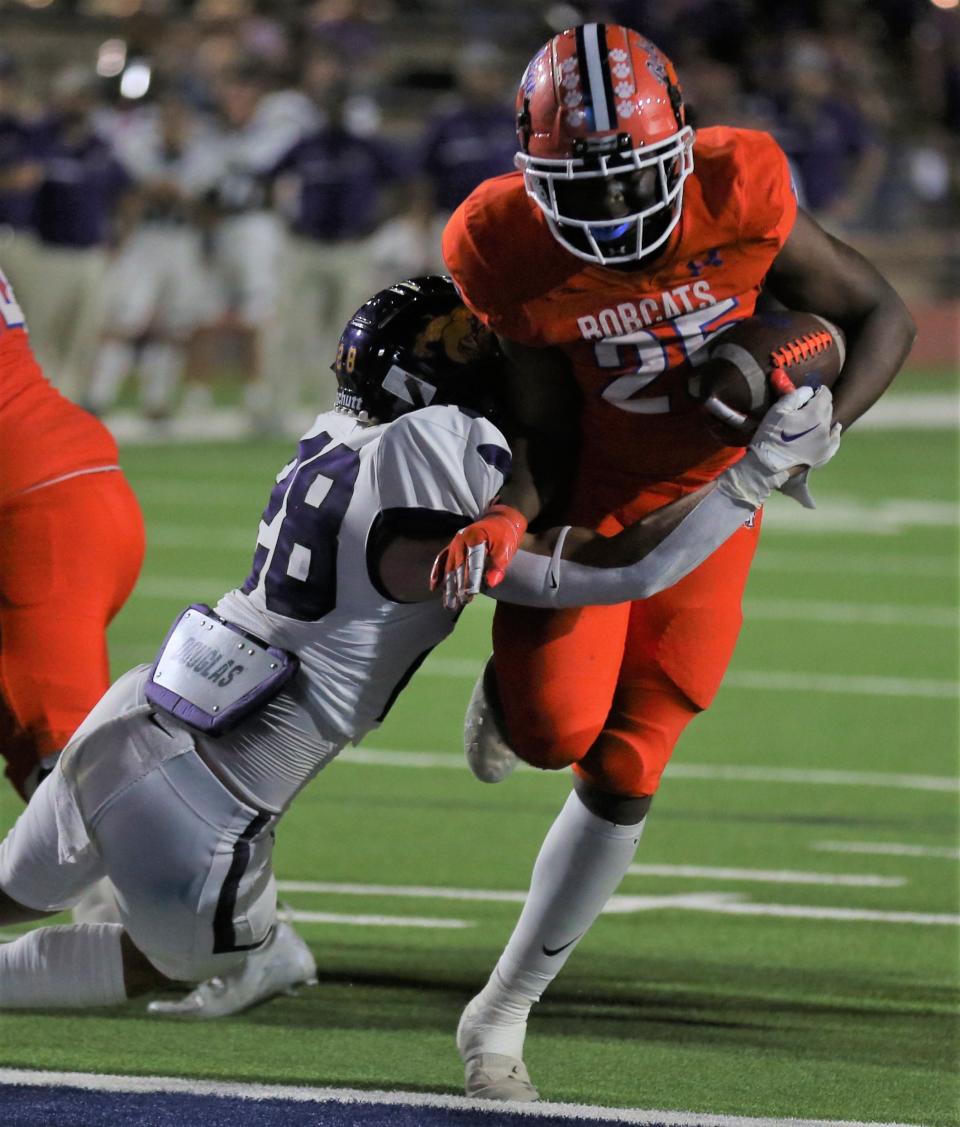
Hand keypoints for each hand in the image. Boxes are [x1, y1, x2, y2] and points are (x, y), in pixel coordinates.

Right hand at [430, 503, 527, 610]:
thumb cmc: (504, 535)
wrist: (499, 520)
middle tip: (462, 602)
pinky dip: (437, 574)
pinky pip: (441, 560)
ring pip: (449, 567)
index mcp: (475, 537)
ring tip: (449, 603)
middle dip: (459, 587)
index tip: (471, 595)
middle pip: (459, 567)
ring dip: (448, 586)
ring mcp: (454, 543)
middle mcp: (460, 540)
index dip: (472, 579)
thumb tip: (491, 583)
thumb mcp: (507, 548)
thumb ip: (499, 565)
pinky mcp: (452, 547)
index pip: (473, 562)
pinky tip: (434, 587)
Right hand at [717, 386, 840, 508]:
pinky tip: (833, 429)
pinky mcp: (825, 454)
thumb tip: (809, 391)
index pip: (825, 394)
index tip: (811, 392)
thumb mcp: (778, 410)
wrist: (767, 466)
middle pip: (828, 408)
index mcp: (815, 414)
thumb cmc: (770, 436)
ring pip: (830, 422)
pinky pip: (834, 440)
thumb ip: (796, 395)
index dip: (818, 390)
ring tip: (811, 420)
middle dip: (819, 404)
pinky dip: (833, 433)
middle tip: (806, 406)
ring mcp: (827, 442)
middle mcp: (826, 427)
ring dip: (823, 418)